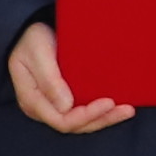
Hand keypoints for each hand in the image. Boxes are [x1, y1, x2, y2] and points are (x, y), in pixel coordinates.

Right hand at [7, 19, 137, 135]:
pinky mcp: (65, 98)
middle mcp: (44, 108)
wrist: (28, 30)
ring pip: (82, 121)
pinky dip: (102, 111)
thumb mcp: (37, 53)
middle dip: (102, 119)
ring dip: (105, 118)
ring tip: (128, 110)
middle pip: (75, 125)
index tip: (108, 102)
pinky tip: (118, 105)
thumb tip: (66, 106)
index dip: (86, 116)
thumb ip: (49, 79)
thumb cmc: (30, 39)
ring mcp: (54, 105)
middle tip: (126, 109)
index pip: (61, 120)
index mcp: (32, 101)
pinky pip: (84, 111)